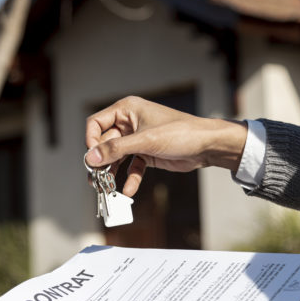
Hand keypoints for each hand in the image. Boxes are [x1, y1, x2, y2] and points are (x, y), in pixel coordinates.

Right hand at [85, 96, 246, 195]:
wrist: (208, 146)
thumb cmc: (181, 133)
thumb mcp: (146, 141)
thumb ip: (117, 149)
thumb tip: (91, 157)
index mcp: (127, 110)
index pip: (96, 123)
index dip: (92, 141)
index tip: (93, 158)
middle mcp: (129, 123)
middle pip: (104, 143)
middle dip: (100, 162)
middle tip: (95, 179)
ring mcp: (137, 139)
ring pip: (116, 157)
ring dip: (111, 172)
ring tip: (106, 188)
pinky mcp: (146, 153)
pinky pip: (131, 167)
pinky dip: (129, 178)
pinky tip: (129, 190)